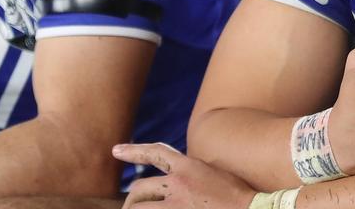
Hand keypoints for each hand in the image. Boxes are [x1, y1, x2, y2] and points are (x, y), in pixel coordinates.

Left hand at [116, 143, 255, 208]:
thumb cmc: (239, 196)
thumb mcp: (213, 174)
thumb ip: (192, 173)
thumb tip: (176, 176)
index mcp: (188, 167)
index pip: (155, 153)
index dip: (133, 152)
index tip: (115, 151)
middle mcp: (178, 183)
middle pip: (141, 188)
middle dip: (132, 200)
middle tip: (129, 207)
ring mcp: (176, 205)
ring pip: (140, 207)